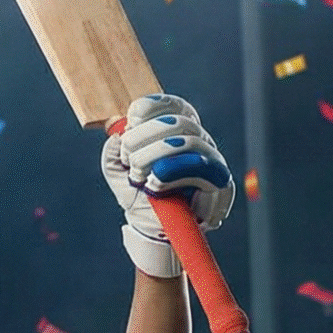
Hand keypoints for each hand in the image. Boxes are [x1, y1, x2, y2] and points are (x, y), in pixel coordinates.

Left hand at [102, 93, 233, 278]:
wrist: (152, 227)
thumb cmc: (138, 193)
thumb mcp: (117, 170)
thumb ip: (114, 149)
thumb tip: (117, 135)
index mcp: (176, 132)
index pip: (173, 105)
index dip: (152, 107)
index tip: (131, 120)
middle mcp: (198, 141)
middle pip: (178, 122)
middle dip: (144, 137)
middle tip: (129, 159)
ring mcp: (211, 160)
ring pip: (189, 141)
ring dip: (154, 157)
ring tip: (140, 177)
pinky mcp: (219, 182)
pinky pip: (200, 169)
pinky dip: (170, 175)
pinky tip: (154, 185)